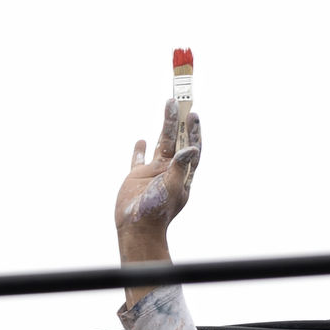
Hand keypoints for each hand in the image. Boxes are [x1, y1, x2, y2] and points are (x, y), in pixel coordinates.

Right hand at [116, 91, 200, 267]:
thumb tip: (193, 148)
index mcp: (181, 174)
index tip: (192, 114)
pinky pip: (139, 159)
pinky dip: (140, 149)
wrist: (137, 228)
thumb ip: (181, 168)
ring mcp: (153, 173)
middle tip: (177, 101)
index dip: (193, 131)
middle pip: (176, 141)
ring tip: (167, 106)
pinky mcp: (136, 177)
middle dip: (178, 121)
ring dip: (164, 126)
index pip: (191, 148)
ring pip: (160, 144)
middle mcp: (169, 171)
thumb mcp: (172, 188)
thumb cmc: (157, 212)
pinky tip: (142, 139)